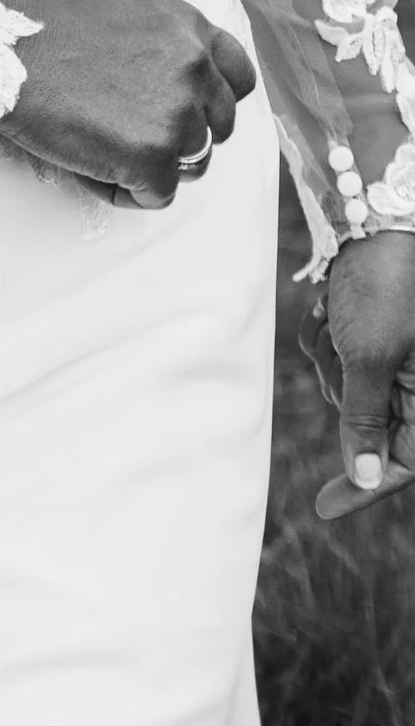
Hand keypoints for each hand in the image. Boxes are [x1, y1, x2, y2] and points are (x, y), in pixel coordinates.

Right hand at [0, 0, 256, 207]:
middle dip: (181, 135)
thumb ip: (167, 44)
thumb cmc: (47, 32)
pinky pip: (157, 195)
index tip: (187, 110)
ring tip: (102, 144)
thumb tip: (184, 84)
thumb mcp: (125, 13)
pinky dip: (126, 189)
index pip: (239, 78)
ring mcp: (179, 115)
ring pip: (192, 164)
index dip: (214, 100)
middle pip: (217, 127)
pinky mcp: (155, 159)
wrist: (2, 51)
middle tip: (128, 130)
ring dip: (154, 163)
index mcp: (189, 28)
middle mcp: (195, 68)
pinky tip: (90, 162)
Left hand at [307, 233, 414, 520]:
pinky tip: (331, 306)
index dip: (365, 485)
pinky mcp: (369, 336)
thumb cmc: (386, 284)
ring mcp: (393, 358)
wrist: (376, 217)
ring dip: (330, 354)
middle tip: (342, 341)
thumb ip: (367, 418)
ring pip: (342, 387)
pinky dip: (323, 334)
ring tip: (340, 316)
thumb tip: (364, 475)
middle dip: (342, 385)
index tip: (324, 508)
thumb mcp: (372, 353)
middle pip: (364, 422)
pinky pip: (332, 355)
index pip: (402, 460)